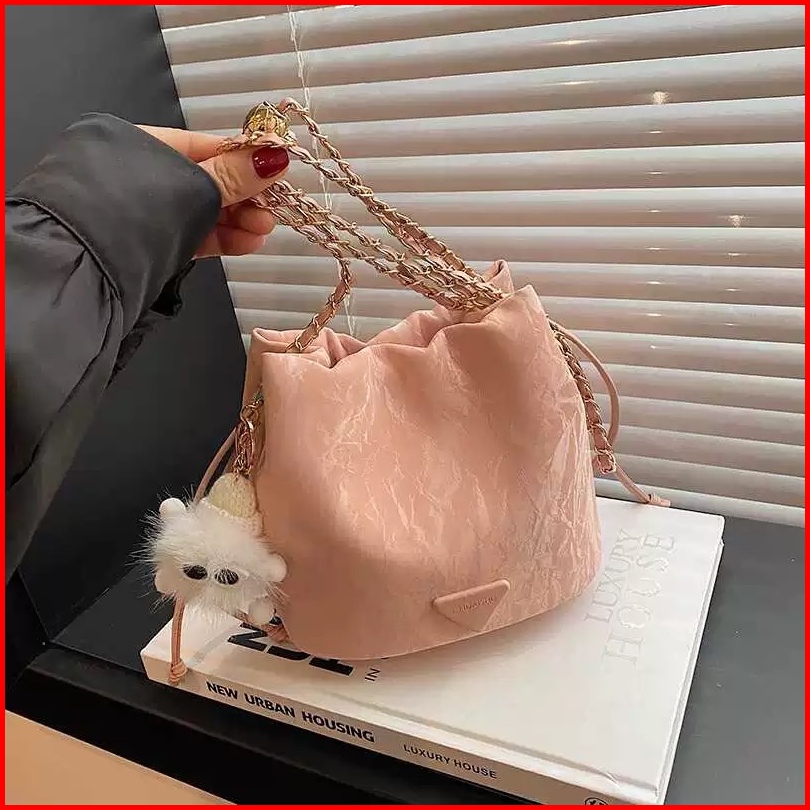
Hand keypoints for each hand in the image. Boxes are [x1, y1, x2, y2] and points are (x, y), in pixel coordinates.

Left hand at [138, 125, 289, 257]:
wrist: (84, 268)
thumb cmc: (132, 212)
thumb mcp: (191, 188)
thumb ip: (234, 176)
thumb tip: (277, 155)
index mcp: (142, 143)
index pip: (206, 148)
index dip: (244, 161)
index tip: (276, 174)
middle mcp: (142, 174)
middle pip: (207, 182)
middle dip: (245, 198)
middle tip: (272, 211)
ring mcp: (147, 212)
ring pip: (202, 212)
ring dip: (238, 222)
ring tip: (263, 232)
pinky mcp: (153, 243)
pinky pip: (194, 234)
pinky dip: (222, 239)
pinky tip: (248, 244)